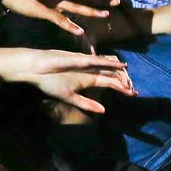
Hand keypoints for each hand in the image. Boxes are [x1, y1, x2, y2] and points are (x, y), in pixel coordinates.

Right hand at [0, 48, 134, 113]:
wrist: (36, 70)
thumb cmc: (50, 83)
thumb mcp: (71, 97)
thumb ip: (86, 103)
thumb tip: (103, 111)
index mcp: (90, 79)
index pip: (111, 82)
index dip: (122, 88)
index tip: (133, 94)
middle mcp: (92, 70)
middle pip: (114, 74)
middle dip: (125, 82)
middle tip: (133, 91)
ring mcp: (87, 63)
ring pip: (110, 66)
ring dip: (120, 75)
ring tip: (129, 83)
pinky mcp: (81, 58)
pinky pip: (99, 60)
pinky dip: (110, 63)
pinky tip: (120, 66)